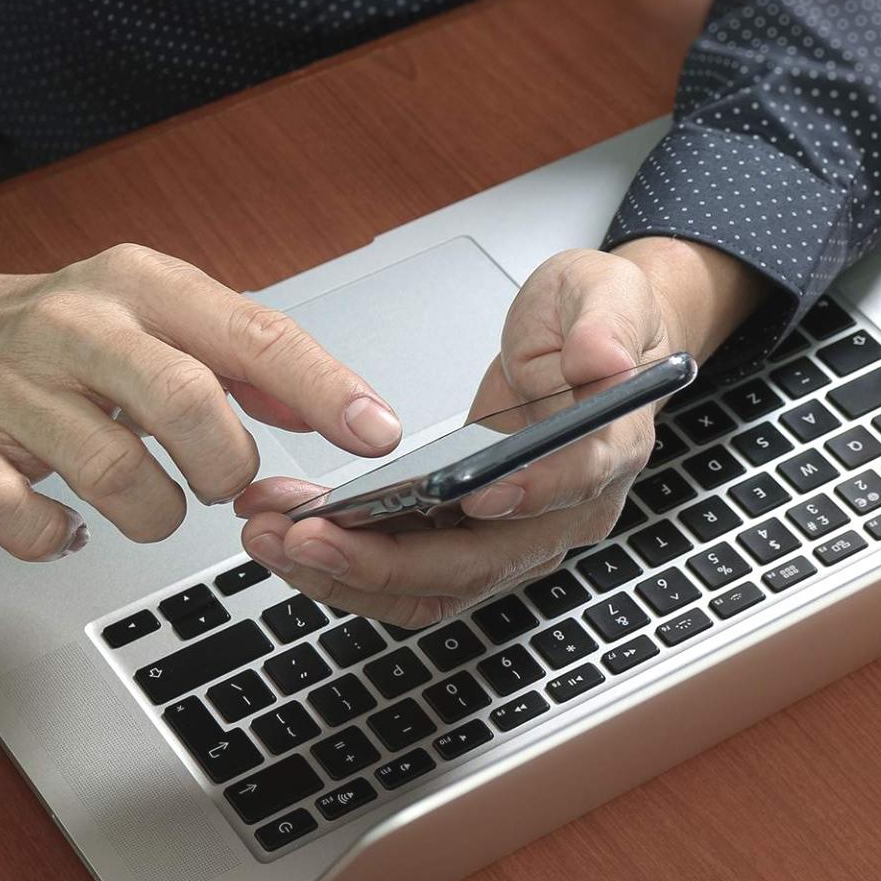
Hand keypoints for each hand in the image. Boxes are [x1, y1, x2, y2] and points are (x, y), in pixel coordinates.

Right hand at [0, 245, 401, 560]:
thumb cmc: (81, 337)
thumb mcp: (173, 319)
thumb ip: (259, 363)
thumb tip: (351, 409)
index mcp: (145, 288)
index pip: (255, 334)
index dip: (324, 389)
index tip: (375, 432)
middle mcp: (78, 328)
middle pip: (186, 401)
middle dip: (228, 463)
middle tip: (230, 482)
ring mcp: (15, 389)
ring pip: (117, 472)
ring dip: (158, 511)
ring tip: (155, 500)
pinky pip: (24, 519)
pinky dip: (62, 537)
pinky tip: (76, 524)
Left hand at [234, 238, 766, 625]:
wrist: (590, 346)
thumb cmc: (600, 323)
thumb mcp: (608, 293)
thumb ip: (605, 322)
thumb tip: (603, 356)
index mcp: (608, 452)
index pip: (572, 485)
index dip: (525, 493)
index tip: (468, 491)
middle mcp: (564, 513)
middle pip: (482, 564)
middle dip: (386, 561)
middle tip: (307, 534)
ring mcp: (516, 536)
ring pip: (435, 587)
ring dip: (348, 575)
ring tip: (272, 536)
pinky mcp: (472, 538)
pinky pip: (410, 576)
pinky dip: (348, 564)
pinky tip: (291, 531)